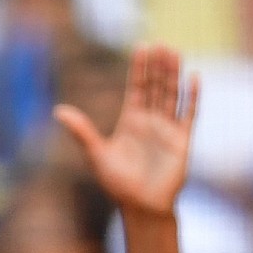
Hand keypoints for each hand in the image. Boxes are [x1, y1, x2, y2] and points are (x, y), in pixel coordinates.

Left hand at [54, 44, 194, 219]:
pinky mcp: (182, 140)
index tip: (141, 46)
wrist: (142, 208)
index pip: (136, 88)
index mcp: (130, 121)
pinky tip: (194, 77)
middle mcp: (150, 121)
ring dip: (173, 74)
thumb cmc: (118, 185)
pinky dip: (192, 97)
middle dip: (157, 66)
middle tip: (160, 44)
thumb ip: (82, 132)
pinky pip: (189, 114)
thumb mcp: (96, 155)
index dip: (139, 68)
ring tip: (174, 52)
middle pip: (155, 87)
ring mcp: (167, 129)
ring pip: (171, 95)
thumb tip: (58, 111)